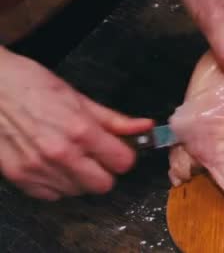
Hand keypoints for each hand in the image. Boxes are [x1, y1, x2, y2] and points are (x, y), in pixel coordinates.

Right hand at [0, 48, 153, 199]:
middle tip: (96, 155)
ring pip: (78, 191)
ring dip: (80, 178)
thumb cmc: (31, 86)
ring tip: (70, 154)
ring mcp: (38, 169)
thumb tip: (146, 126)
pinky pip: (52, 195)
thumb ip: (114, 119)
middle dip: (105, 171)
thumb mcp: (79, 98)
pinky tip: (52, 163)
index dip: (124, 155)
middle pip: (104, 185)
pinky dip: (57, 183)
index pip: (123, 163)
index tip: (119, 149)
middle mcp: (60, 154)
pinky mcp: (20, 178)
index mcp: (80, 131)